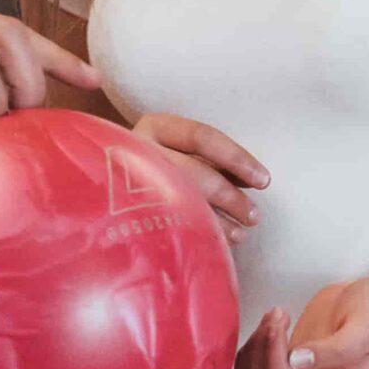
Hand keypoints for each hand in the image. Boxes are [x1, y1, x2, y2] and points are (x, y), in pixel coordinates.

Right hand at [129, 112, 269, 244]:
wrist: (104, 192)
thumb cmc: (159, 168)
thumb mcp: (182, 152)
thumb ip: (212, 161)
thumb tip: (252, 180)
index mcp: (155, 127)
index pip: (202, 137)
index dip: (238, 158)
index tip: (264, 181)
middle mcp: (137, 149)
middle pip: (194, 172)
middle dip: (230, 196)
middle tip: (254, 215)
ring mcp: (126, 181)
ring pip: (182, 200)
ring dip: (220, 219)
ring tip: (243, 231)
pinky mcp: (124, 212)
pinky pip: (170, 223)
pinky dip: (201, 233)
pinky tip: (220, 241)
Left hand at [233, 275, 368, 368]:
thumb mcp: (368, 325)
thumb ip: (338, 349)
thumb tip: (298, 362)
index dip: (274, 365)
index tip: (277, 327)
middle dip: (261, 355)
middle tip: (275, 317)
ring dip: (252, 355)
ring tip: (273, 320)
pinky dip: (249, 356)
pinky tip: (267, 330)